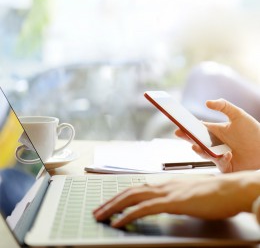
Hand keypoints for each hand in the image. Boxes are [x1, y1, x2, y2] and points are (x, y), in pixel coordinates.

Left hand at [93, 172, 259, 227]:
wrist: (229, 189)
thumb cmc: (212, 193)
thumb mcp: (187, 193)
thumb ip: (174, 196)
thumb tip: (164, 202)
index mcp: (164, 183)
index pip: (136, 188)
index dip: (120, 196)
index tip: (109, 204)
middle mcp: (162, 185)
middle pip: (129, 191)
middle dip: (111, 201)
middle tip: (97, 211)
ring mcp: (166, 192)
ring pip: (132, 197)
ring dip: (113, 207)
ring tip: (100, 216)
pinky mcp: (172, 202)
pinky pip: (144, 208)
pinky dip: (128, 214)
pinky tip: (118, 221)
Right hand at [175, 99, 259, 172]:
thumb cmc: (253, 131)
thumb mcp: (238, 115)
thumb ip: (223, 106)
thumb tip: (207, 102)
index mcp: (214, 132)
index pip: (197, 129)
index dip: (187, 127)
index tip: (179, 125)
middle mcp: (214, 144)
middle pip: (196, 141)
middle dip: (186, 138)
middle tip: (179, 133)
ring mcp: (218, 155)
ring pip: (204, 154)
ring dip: (199, 150)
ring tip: (195, 145)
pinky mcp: (225, 166)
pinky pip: (219, 164)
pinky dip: (222, 159)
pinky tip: (228, 154)